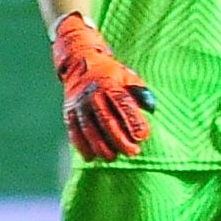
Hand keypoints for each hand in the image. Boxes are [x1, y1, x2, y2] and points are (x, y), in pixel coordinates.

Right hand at [52, 13, 153, 160]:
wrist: (80, 62)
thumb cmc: (110, 73)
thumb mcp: (127, 76)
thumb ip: (140, 91)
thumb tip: (151, 108)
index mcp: (109, 84)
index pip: (122, 105)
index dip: (133, 121)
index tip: (143, 136)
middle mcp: (92, 95)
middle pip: (106, 121)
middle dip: (119, 139)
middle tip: (133, 152)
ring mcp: (78, 105)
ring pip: (89, 130)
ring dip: (101, 146)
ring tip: (113, 157)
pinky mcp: (68, 113)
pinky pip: (74, 132)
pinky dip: (82, 146)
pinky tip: (91, 157)